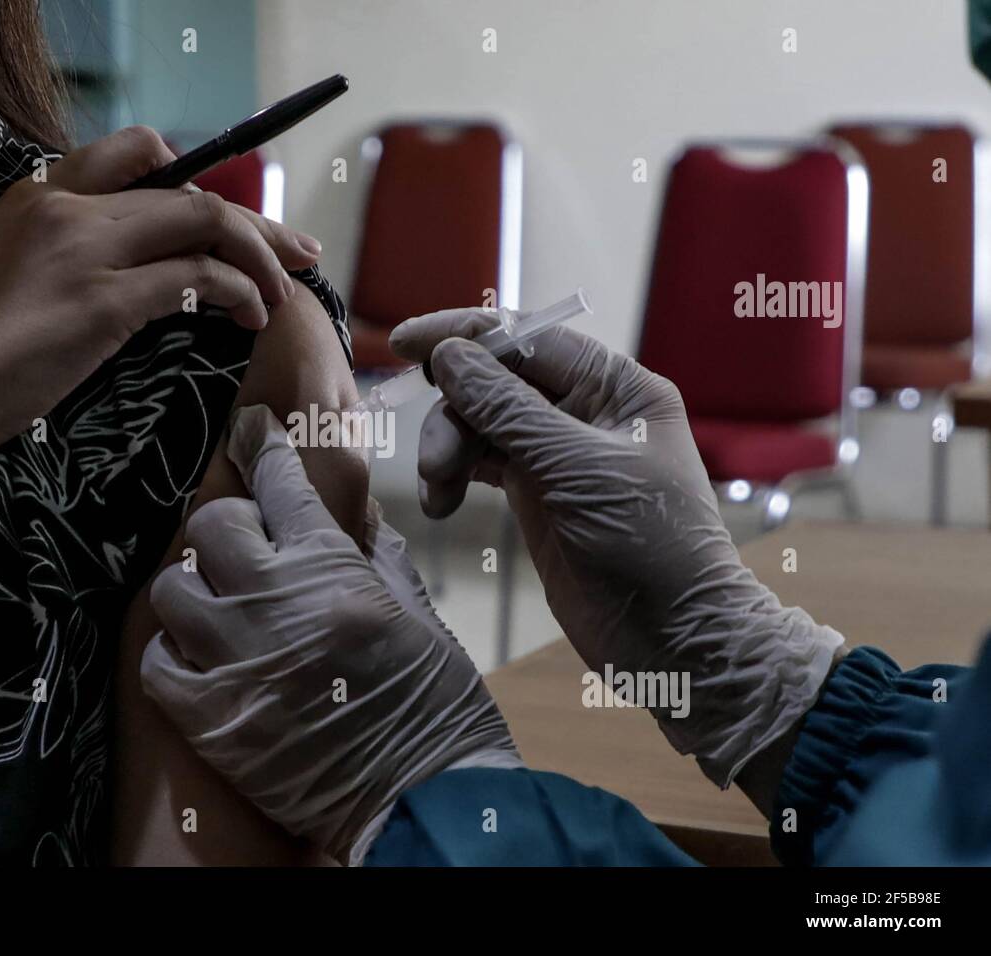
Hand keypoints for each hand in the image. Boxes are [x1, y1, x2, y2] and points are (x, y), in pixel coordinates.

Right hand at [0, 126, 321, 469]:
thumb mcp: (3, 277)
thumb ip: (59, 258)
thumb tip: (126, 276)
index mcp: (37, 194)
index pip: (136, 152)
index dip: (196, 183)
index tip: (230, 221)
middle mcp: (66, 208)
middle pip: (190, 191)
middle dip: (257, 223)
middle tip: (300, 252)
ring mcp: (84, 252)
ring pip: (204, 226)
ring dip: (260, 258)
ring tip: (282, 294)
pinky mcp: (101, 304)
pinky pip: (197, 280)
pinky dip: (239, 293)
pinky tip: (251, 316)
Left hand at [142, 405, 519, 864]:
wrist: (425, 796)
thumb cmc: (434, 703)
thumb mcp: (418, 612)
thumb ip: (374, 553)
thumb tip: (350, 512)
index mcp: (333, 570)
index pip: (280, 481)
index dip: (261, 445)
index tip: (251, 429)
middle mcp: (274, 604)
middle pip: (211, 525)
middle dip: (230, 527)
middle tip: (249, 547)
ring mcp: (234, 661)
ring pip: (172, 588)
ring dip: (196, 590)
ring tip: (223, 606)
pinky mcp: (210, 718)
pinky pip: (158, 662)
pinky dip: (175, 655)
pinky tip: (204, 658)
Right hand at [389, 310, 843, 787]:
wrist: (672, 637)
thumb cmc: (647, 543)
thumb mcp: (575, 467)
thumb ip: (508, 409)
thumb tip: (450, 354)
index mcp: (615, 387)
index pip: (528, 339)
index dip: (465, 335)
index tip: (404, 342)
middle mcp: (585, 411)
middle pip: (495, 382)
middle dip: (455, 413)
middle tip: (432, 463)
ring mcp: (558, 453)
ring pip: (481, 424)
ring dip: (449, 451)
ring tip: (436, 494)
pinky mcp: (536, 494)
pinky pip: (481, 464)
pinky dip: (455, 477)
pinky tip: (440, 504)